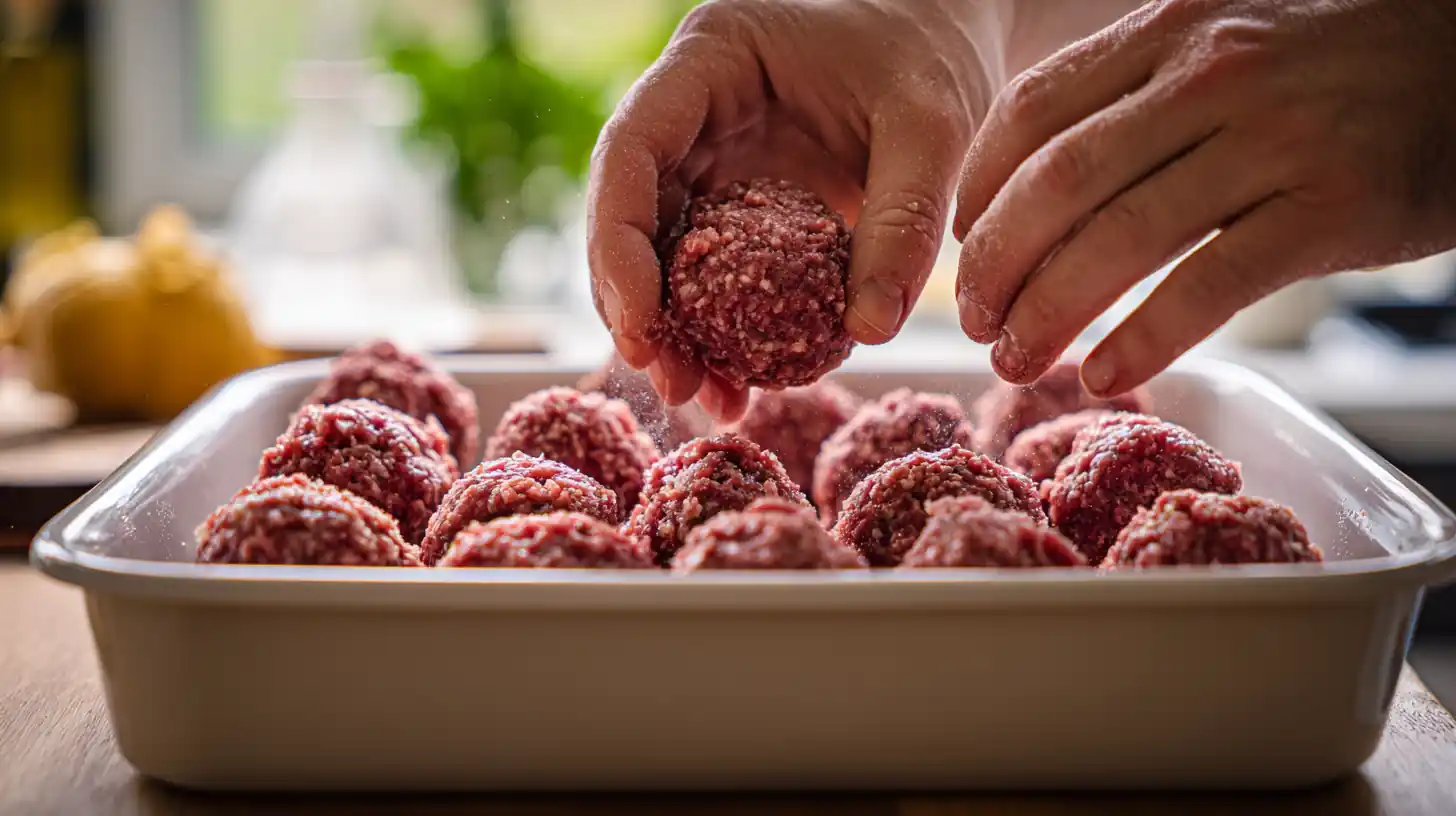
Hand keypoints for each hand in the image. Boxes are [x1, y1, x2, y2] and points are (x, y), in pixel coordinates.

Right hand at [588, 0, 988, 420]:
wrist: (951, 40)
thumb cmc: (934, 55)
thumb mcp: (932, 125)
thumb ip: (906, 218)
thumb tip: (869, 331)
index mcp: (713, 59)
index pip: (630, 149)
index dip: (617, 242)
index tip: (642, 326)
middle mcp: (694, 112)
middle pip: (629, 215)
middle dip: (641, 308)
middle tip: (674, 383)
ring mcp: (711, 161)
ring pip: (663, 257)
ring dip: (676, 334)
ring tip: (710, 401)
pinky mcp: (740, 207)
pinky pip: (712, 277)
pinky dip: (721, 333)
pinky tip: (741, 386)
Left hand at [954, 0, 1455, 395]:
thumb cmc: (1335, 61)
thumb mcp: (1226, 39)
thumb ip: (1137, 88)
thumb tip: (1036, 171)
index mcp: (1169, 32)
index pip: (1032, 111)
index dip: (977, 190)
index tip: (960, 245)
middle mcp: (1209, 77)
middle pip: (1058, 183)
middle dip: (996, 267)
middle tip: (975, 323)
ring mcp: (1272, 141)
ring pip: (1121, 240)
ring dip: (1049, 313)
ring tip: (1016, 361)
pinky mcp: (1330, 209)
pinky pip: (1208, 287)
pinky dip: (1144, 340)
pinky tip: (1104, 375)